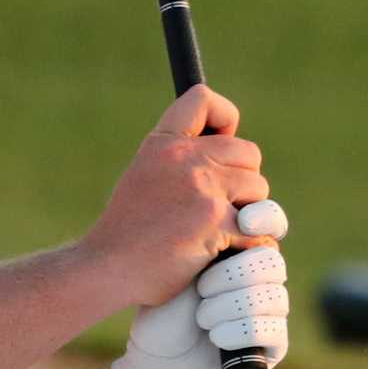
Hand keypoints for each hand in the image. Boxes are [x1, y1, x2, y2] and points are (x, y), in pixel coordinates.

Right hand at [80, 85, 274, 310]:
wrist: (107, 269)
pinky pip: (258, 229)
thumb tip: (234, 157)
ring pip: (260, 189)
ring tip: (219, 231)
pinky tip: (225, 254)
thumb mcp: (145, 177)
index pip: (202, 99)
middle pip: (248, 152)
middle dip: (243, 181)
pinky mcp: (216, 222)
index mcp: (161, 143)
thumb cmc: (128, 231)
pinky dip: (250, 246)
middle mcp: (182, 158)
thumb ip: (182, 162)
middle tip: (219, 205)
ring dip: (250, 213)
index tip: (221, 142)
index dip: (225, 118)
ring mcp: (201, 188)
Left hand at [110, 208, 291, 368]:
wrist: (157, 364)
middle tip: (201, 288)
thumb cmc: (162, 313)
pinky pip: (271, 327)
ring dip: (229, 305)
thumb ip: (207, 238)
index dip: (264, 219)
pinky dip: (236, 331)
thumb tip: (229, 203)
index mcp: (240, 250)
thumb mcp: (178, 268)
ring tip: (201, 317)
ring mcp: (272, 310)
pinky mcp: (276, 343)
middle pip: (271, 260)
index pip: (269, 224)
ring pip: (272, 295)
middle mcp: (262, 277)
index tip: (243, 221)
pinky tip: (214, 336)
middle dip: (233, 274)